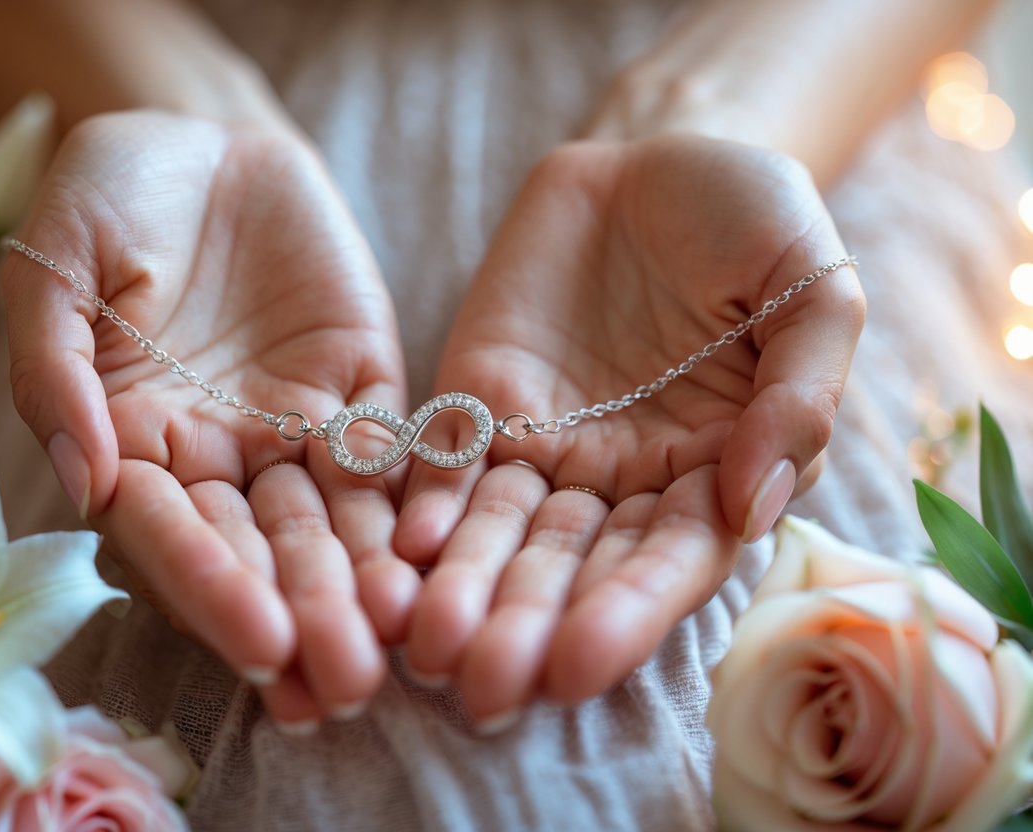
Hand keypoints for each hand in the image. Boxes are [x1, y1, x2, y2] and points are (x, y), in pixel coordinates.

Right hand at [0, 112, 417, 727]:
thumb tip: (85, 485)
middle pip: (261, 546)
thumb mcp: (53, 262)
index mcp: (132, 442)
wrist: (204, 134)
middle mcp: (218, 456)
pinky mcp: (364, 390)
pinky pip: (395, 451)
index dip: (210, 587)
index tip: (260, 642)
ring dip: (365, 581)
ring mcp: (296, 427)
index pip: (169, 533)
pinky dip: (417, 500)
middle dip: (303, 610)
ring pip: (334, 517)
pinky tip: (443, 551)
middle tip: (348, 682)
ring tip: (402, 641)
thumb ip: (56, 369)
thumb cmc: (109, 192)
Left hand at [394, 135, 864, 724]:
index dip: (625, 614)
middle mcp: (622, 479)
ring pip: (499, 530)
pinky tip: (401, 546)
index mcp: (714, 472)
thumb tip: (756, 506)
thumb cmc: (753, 222)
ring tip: (427, 643)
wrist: (658, 154)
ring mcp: (545, 443)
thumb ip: (798, 394)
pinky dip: (423, 502)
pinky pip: (447, 459)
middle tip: (480, 689)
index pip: (667, 562)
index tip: (579, 666)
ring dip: (463, 587)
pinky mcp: (479, 399)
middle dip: (526, 626)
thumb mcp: (813, 290)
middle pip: (570, 566)